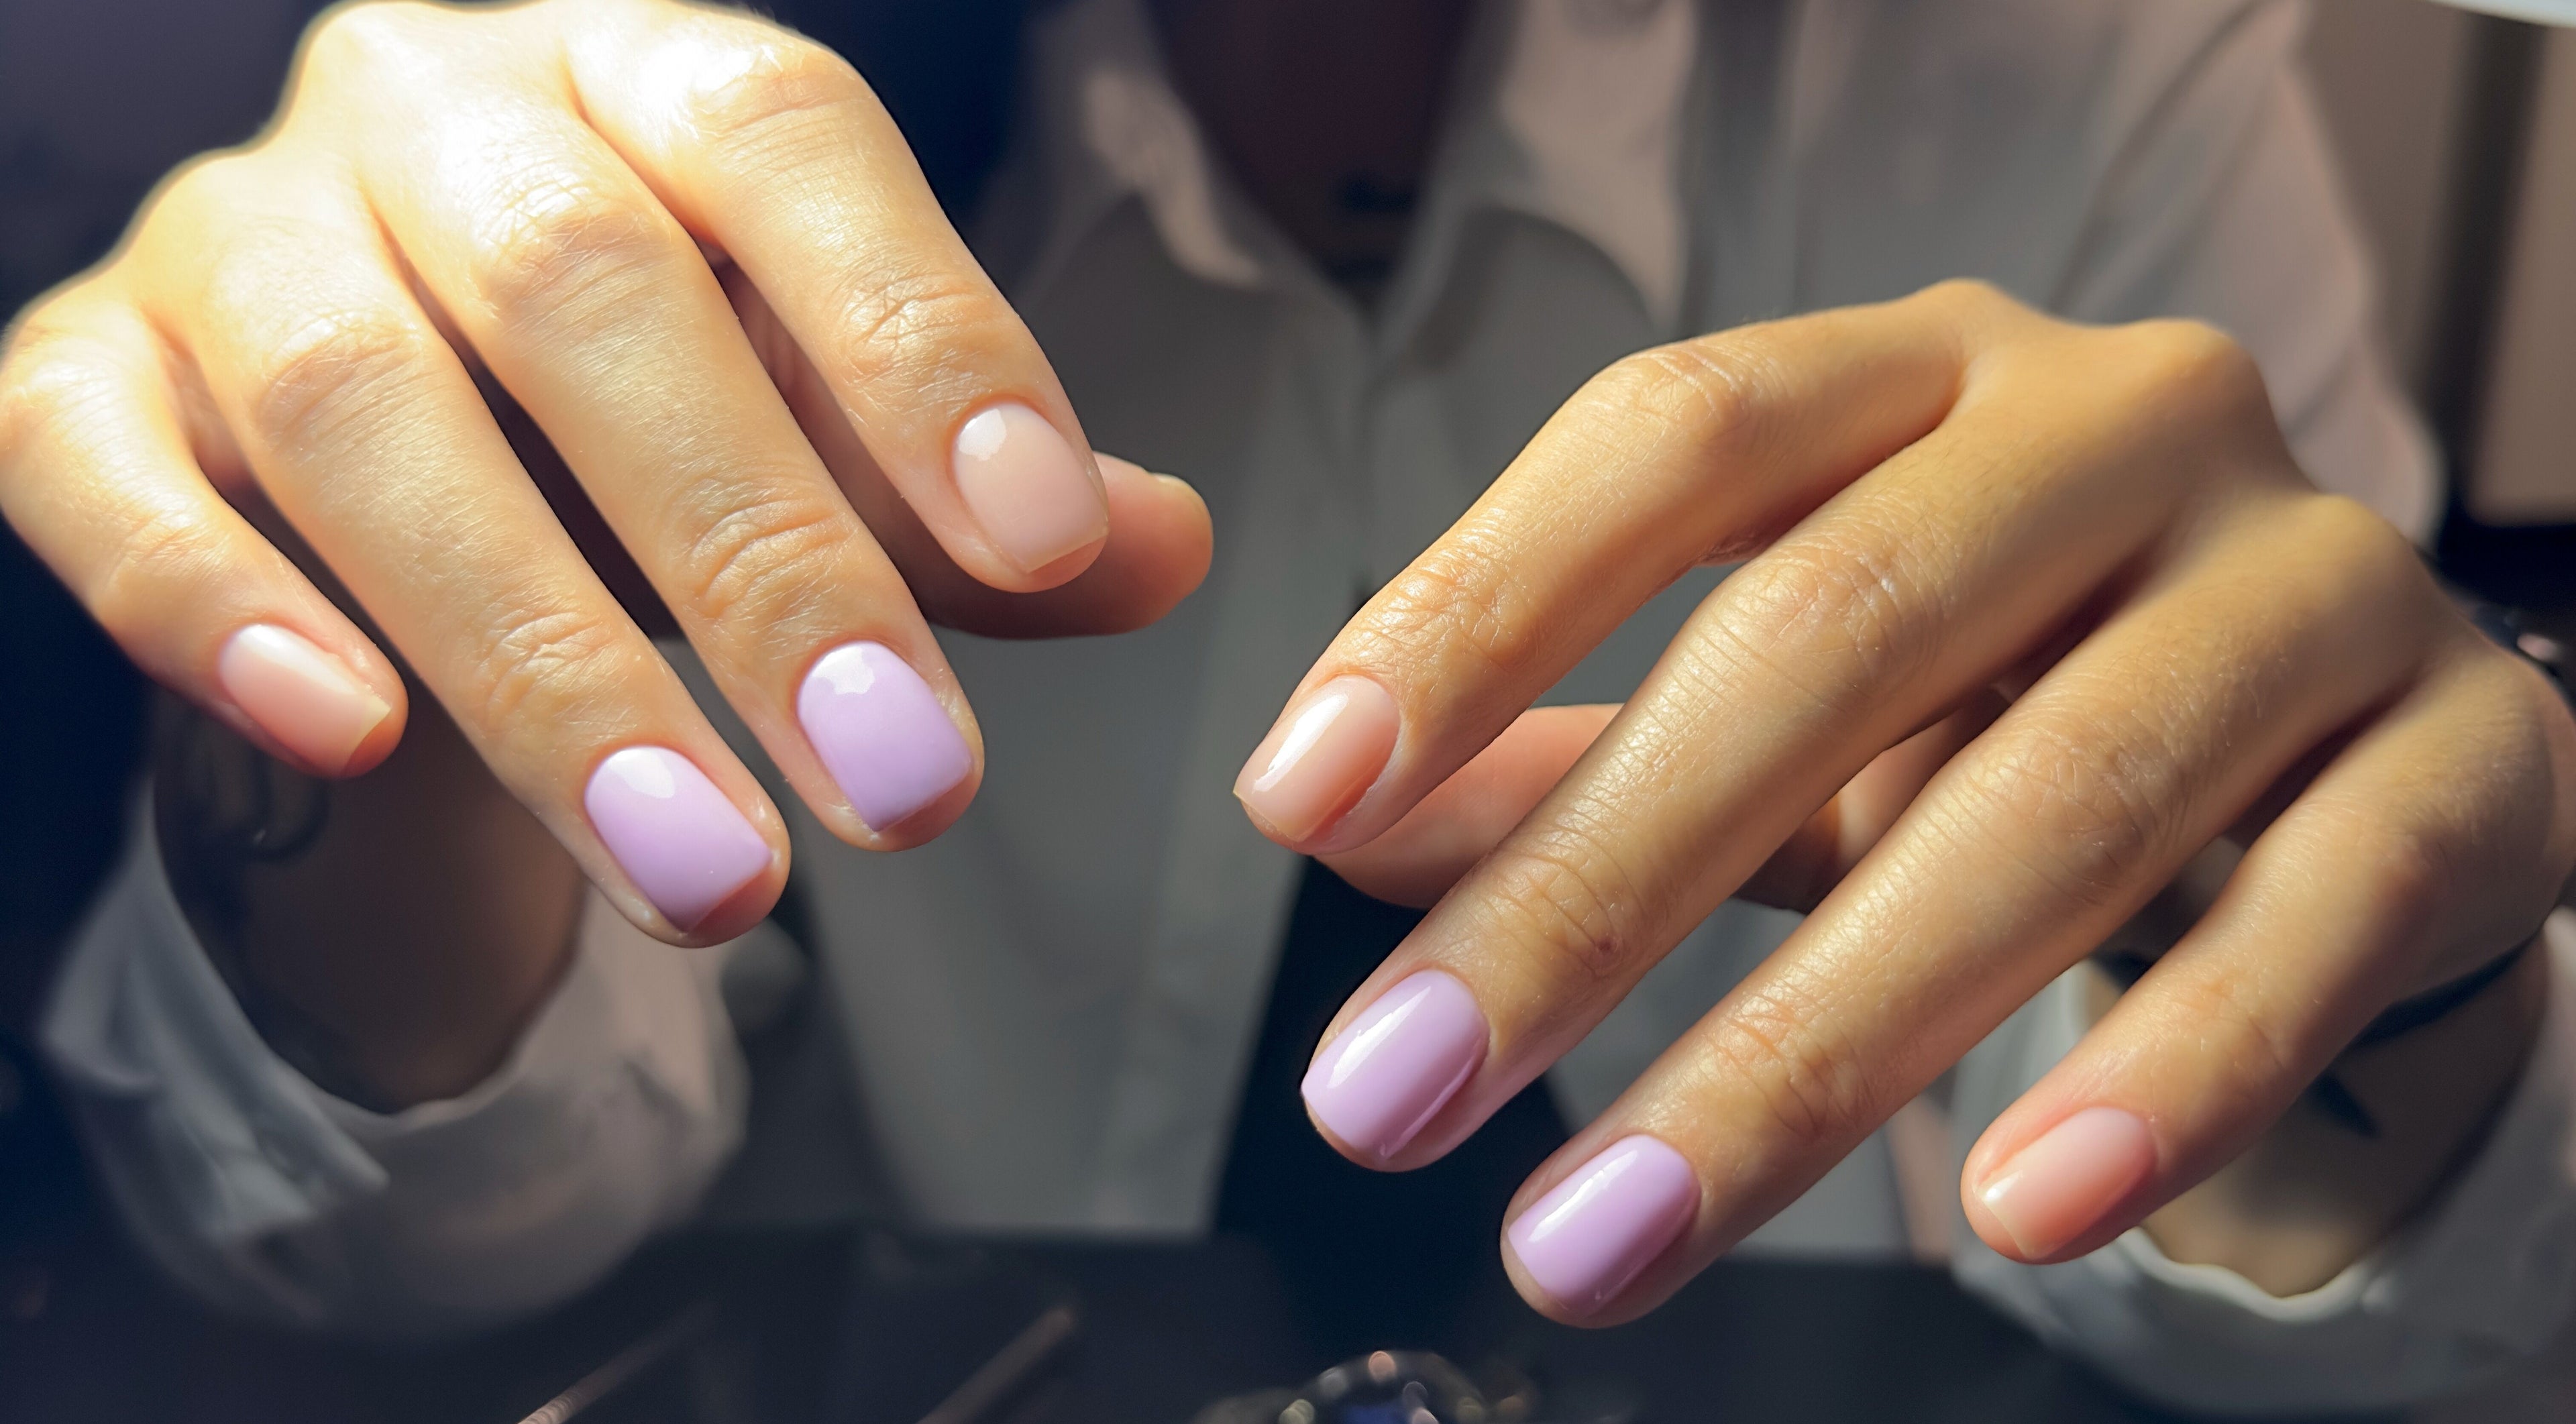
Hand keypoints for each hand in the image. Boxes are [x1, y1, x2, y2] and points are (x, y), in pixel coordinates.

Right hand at [0, 0, 1209, 945]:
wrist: (400, 424)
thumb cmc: (658, 413)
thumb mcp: (840, 433)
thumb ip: (988, 499)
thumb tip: (1164, 549)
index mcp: (644, 78)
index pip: (790, 144)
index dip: (921, 334)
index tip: (1041, 544)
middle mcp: (430, 110)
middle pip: (586, 294)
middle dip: (761, 558)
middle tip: (908, 787)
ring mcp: (234, 232)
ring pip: (360, 409)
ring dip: (542, 659)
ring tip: (711, 878)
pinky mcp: (76, 373)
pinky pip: (93, 467)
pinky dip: (217, 600)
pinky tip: (351, 736)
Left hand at [1235, 280, 2575, 1321]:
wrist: (2354, 768)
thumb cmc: (2023, 706)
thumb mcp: (1799, 702)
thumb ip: (1582, 746)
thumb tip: (1347, 819)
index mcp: (1925, 377)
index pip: (1675, 437)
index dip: (1477, 606)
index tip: (1297, 797)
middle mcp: (2123, 425)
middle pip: (1832, 631)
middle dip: (1587, 889)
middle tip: (1386, 1097)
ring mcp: (2314, 580)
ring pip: (2053, 802)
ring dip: (1807, 1049)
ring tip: (1604, 1233)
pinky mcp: (2473, 758)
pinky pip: (2311, 924)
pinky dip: (2156, 1078)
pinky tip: (2014, 1211)